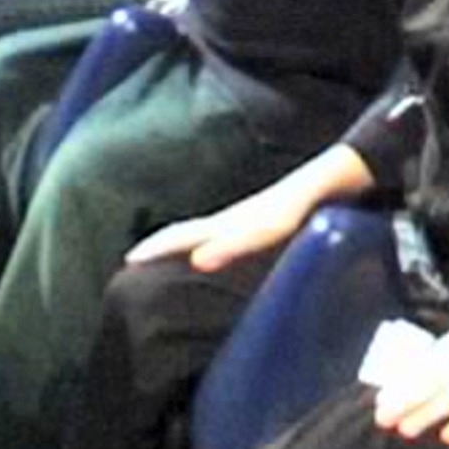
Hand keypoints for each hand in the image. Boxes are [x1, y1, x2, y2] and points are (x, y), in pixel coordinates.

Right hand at [125, 181, 311, 270]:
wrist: (319, 186)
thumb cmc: (292, 210)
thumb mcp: (262, 231)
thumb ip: (231, 245)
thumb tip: (196, 261)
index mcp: (220, 224)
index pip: (177, 236)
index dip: (153, 250)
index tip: (128, 262)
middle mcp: (225, 221)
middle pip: (184, 233)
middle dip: (159, 246)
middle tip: (135, 262)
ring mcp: (240, 221)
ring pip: (200, 234)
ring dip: (179, 246)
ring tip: (166, 261)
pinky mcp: (256, 225)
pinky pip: (219, 237)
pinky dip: (205, 246)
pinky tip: (214, 256)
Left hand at [372, 301, 448, 445]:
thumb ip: (444, 353)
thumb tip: (416, 374)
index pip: (423, 367)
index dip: (402, 385)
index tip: (381, 400)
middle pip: (432, 383)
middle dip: (406, 402)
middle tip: (382, 418)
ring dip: (428, 414)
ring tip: (406, 430)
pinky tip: (447, 436)